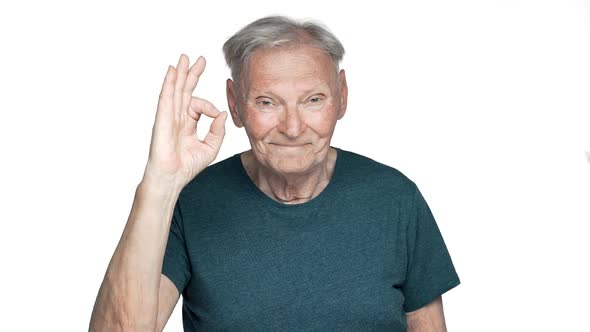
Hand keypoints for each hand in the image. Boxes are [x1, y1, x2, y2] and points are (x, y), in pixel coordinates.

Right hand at [143, 54, 227, 189]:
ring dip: (180, 73)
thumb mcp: (210, 147)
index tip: (217, 115)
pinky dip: (169, 83)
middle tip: (200, 59)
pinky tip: (172, 71)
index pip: (200, 105)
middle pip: (185, 90)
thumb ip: (217, 130)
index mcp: (188, 123)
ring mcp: (169, 116)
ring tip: (184, 57)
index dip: (210, 107)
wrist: (172, 178)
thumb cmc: (187, 166)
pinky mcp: (163, 118)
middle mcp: (177, 117)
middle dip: (192, 74)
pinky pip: (166, 97)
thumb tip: (221, 113)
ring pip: (175, 89)